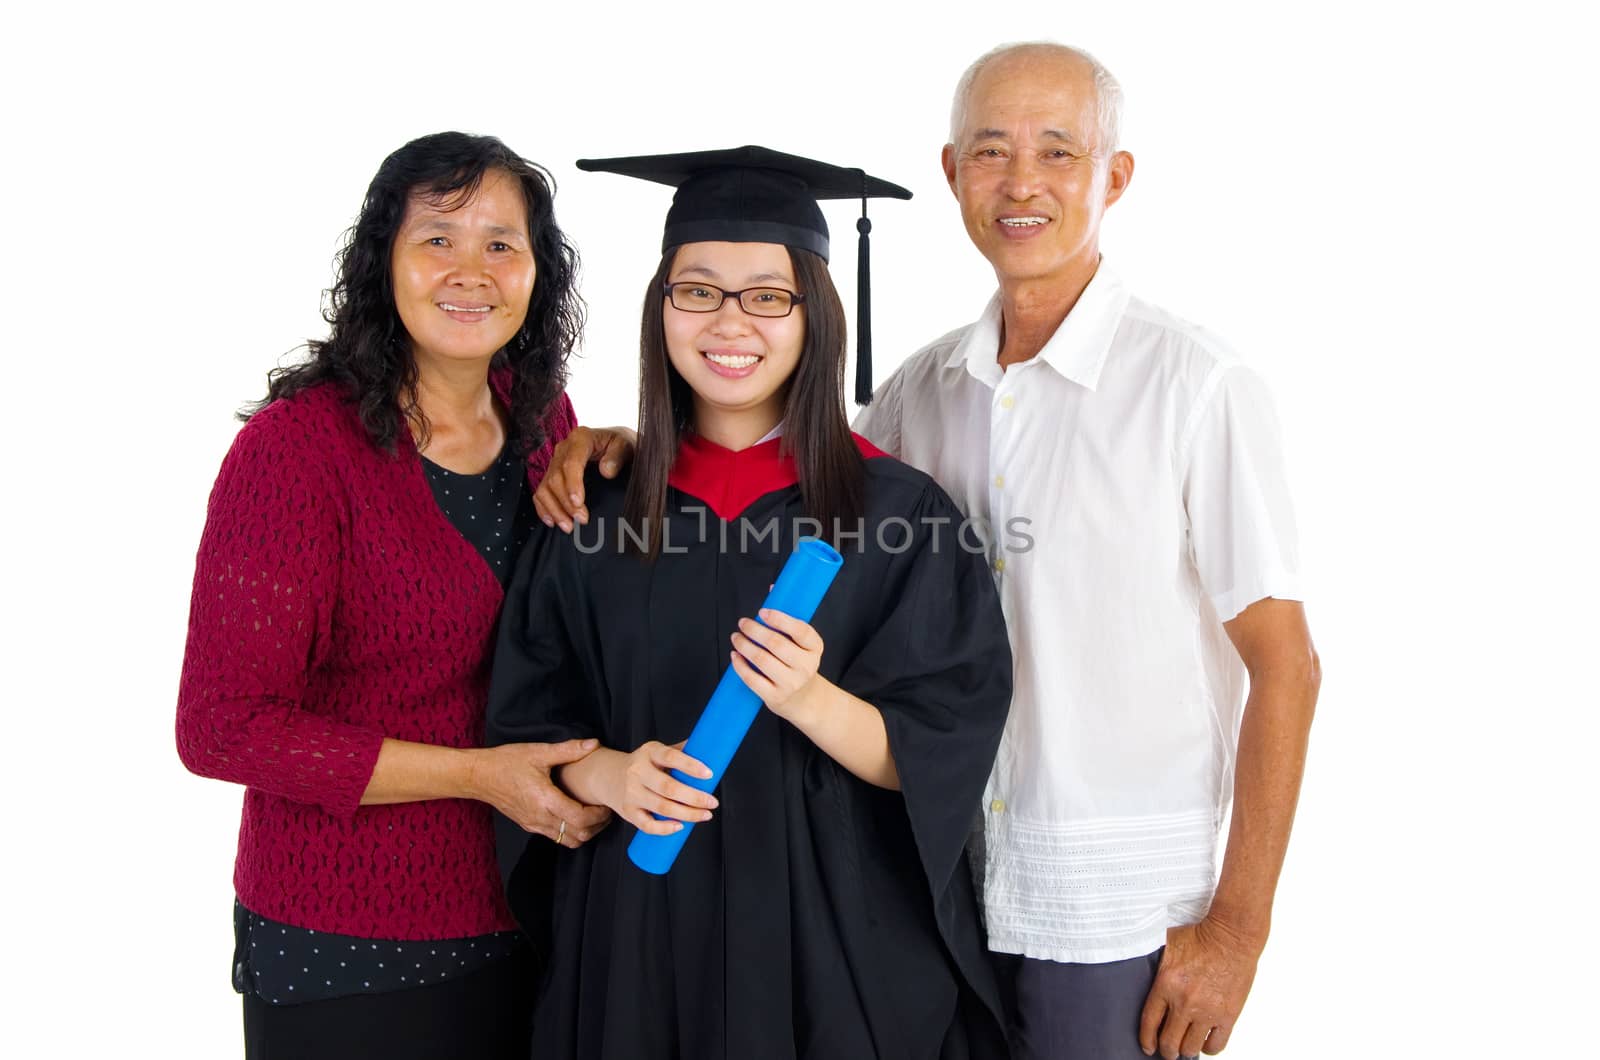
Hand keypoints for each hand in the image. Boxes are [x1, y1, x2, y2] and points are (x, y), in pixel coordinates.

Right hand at [469, 740, 611, 847]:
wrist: (478, 775)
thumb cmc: (506, 762)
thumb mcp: (538, 752)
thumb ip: (568, 750)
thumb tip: (593, 744)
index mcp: (545, 800)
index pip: (580, 819)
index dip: (599, 815)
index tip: (606, 804)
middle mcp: (540, 817)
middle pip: (578, 835)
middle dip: (597, 826)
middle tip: (605, 811)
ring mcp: (534, 824)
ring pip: (567, 840)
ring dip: (585, 832)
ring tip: (593, 815)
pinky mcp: (529, 825)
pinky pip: (555, 836)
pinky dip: (570, 831)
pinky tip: (574, 815)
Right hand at [533, 425, 637, 530]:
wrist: (616, 444)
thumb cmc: (622, 445)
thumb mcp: (626, 446)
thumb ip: (617, 456)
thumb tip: (606, 471)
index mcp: (581, 438)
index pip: (571, 463)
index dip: (572, 484)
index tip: (579, 503)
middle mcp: (564, 448)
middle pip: (556, 478)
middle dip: (567, 502)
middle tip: (582, 520)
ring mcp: (556, 462)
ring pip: (545, 487)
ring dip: (555, 509)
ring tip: (569, 526)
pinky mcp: (552, 474)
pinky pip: (540, 492)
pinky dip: (544, 508)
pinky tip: (552, 521)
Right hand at [591, 742, 716, 835]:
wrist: (608, 775)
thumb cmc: (643, 764)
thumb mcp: (658, 751)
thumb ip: (682, 751)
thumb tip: (711, 749)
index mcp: (649, 752)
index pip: (671, 757)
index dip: (691, 766)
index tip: (709, 774)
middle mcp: (637, 772)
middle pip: (669, 788)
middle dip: (694, 798)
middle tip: (712, 802)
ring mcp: (631, 793)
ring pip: (662, 808)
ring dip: (687, 814)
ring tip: (705, 815)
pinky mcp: (628, 812)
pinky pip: (647, 825)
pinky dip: (665, 829)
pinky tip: (681, 826)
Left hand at [728, 609, 825, 722]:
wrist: (804, 699)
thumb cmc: (798, 663)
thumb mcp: (801, 643)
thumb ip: (787, 618)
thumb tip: (773, 589)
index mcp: (815, 648)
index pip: (800, 630)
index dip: (780, 619)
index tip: (763, 611)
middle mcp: (806, 666)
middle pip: (776, 644)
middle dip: (755, 630)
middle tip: (743, 623)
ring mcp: (791, 683)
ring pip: (762, 660)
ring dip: (744, 645)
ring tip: (736, 638)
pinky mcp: (775, 697)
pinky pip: (752, 679)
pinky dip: (740, 665)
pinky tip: (734, 656)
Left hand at [1138, 917, 1262, 1057]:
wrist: (1232, 937)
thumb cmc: (1201, 936)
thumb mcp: (1166, 942)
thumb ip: (1150, 957)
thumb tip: (1132, 958)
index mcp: (1166, 984)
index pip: (1149, 1023)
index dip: (1146, 1040)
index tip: (1147, 1047)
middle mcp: (1185, 1002)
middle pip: (1169, 1042)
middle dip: (1166, 1050)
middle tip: (1167, 1049)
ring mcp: (1207, 1011)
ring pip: (1190, 1048)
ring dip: (1185, 1050)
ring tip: (1185, 1045)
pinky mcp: (1228, 1016)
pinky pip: (1216, 1045)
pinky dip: (1208, 1048)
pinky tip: (1204, 1041)